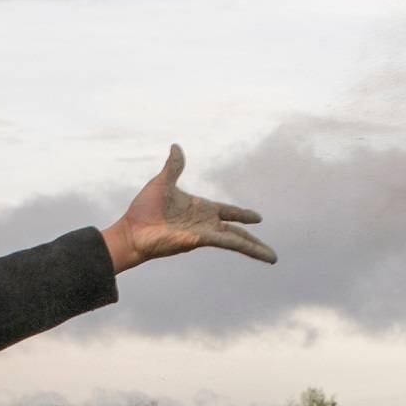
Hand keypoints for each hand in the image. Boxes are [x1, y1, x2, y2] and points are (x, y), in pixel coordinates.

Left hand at [101, 145, 273, 271]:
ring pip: (238, 241)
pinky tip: (258, 252)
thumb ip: (174, 167)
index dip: (242, 214)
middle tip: (270, 252)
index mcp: (200, 209)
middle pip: (237, 232)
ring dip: (256, 249)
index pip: (228, 212)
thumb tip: (176, 147)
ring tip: (273, 258)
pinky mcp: (201, 239)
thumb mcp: (162, 182)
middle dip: (254, 239)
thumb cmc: (144, 210)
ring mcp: (205, 233)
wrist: (132, 230)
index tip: (257, 217)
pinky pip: (228, 242)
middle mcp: (206, 223)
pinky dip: (244, 246)